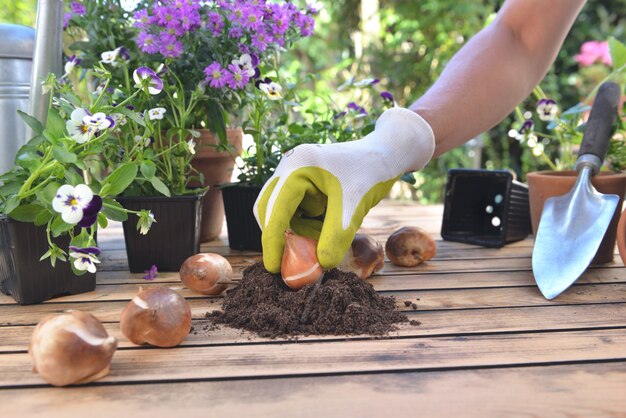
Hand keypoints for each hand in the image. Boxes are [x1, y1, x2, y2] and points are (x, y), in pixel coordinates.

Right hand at [253, 107, 434, 272]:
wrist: (384, 155)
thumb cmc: (370, 174)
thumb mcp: (354, 208)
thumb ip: (336, 236)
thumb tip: (321, 264)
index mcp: (297, 167)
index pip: (274, 209)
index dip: (272, 241)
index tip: (274, 267)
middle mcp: (288, 167)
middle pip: (268, 209)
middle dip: (280, 235)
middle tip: (297, 259)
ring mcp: (292, 173)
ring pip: (280, 211)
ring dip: (296, 230)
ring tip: (323, 236)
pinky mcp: (301, 182)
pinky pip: (293, 209)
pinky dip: (304, 223)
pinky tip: (326, 225)